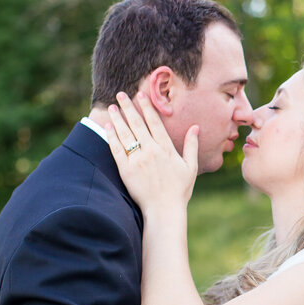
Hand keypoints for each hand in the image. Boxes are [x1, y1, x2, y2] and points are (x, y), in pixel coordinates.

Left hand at [106, 92, 198, 212]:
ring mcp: (137, 160)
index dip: (147, 107)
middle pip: (137, 124)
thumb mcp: (190, 167)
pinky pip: (117, 149)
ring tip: (112, 107)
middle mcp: (151, 151)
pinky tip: (108, 127)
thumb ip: (192, 145)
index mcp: (166, 149)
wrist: (164, 210)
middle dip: (128, 107)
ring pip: (125, 134)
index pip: (154, 123)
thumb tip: (196, 127)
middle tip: (120, 94)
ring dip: (118, 119)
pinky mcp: (126, 170)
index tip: (141, 95)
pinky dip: (111, 137)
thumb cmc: (179, 190)